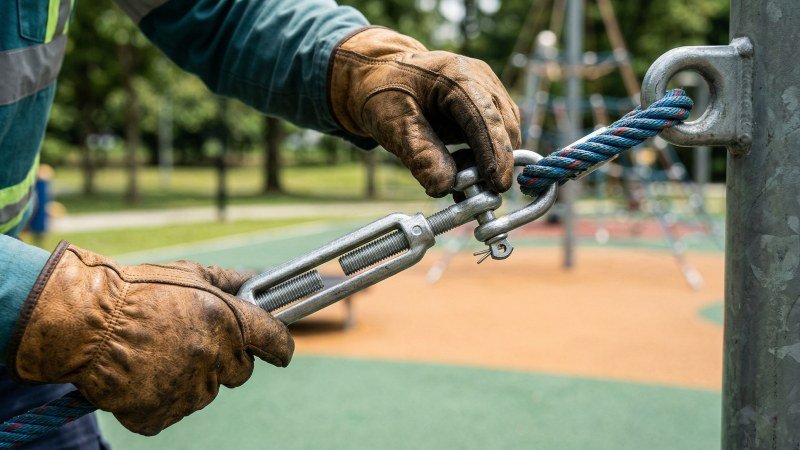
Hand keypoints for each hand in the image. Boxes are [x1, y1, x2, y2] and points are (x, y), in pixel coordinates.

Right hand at [7, 241, 293, 435]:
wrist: (83, 324)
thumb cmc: (136, 292)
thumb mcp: (188, 273)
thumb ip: (229, 281)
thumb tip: (258, 281)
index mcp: (226, 321)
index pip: (275, 341)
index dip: (280, 346)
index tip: (281, 350)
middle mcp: (213, 357)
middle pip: (240, 371)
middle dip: (225, 359)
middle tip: (193, 342)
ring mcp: (187, 389)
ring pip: (207, 392)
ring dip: (192, 378)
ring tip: (158, 354)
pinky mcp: (160, 414)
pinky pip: (175, 409)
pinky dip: (163, 397)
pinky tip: (143, 375)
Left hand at [329, 27, 519, 196]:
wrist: (380, 77)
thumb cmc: (383, 94)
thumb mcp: (392, 123)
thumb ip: (419, 154)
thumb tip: (444, 187)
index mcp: (456, 75)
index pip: (484, 116)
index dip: (494, 151)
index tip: (497, 184)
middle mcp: (480, 78)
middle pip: (503, 126)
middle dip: (493, 162)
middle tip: (470, 192)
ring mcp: (487, 89)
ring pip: (505, 134)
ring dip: (489, 162)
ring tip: (459, 179)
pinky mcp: (486, 105)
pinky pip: (496, 135)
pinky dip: (483, 158)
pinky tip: (462, 173)